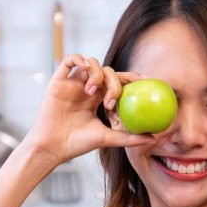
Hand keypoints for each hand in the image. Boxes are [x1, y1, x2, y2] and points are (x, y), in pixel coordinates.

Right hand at [26, 54, 153, 165]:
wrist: (53, 147)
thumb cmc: (77, 144)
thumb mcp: (107, 139)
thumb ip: (128, 136)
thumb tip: (153, 138)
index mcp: (98, 99)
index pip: (117, 82)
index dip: (131, 78)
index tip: (145, 81)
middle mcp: (87, 88)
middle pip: (107, 72)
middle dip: (114, 82)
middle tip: (111, 100)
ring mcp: (73, 83)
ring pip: (91, 63)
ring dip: (97, 74)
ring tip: (93, 92)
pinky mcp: (59, 81)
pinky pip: (70, 60)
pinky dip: (79, 59)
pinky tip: (85, 69)